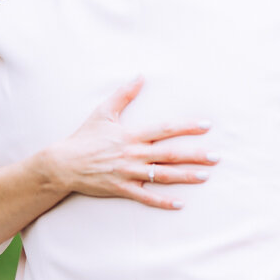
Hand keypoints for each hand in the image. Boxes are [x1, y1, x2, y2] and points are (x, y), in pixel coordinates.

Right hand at [39, 77, 217, 209]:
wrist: (63, 164)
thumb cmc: (84, 137)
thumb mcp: (103, 112)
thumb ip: (124, 94)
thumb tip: (140, 76)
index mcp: (131, 135)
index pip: (164, 129)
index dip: (186, 127)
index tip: (206, 126)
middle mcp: (133, 154)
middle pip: (170, 154)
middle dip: (195, 155)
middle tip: (216, 157)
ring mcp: (128, 173)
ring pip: (162, 175)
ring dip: (185, 177)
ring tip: (205, 176)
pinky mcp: (121, 189)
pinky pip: (145, 197)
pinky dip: (162, 201)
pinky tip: (180, 203)